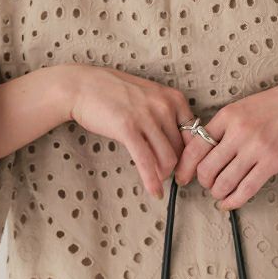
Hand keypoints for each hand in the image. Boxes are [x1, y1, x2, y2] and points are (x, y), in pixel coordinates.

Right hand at [67, 65, 196, 199]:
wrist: (83, 86)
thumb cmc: (114, 93)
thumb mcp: (149, 97)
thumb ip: (166, 116)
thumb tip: (178, 145)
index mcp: (174, 98)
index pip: (194, 135)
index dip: (191, 156)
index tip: (187, 168)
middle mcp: (164, 106)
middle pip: (181, 149)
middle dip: (177, 168)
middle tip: (170, 179)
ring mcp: (146, 117)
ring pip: (167, 158)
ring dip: (164, 175)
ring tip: (158, 181)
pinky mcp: (128, 129)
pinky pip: (146, 161)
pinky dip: (151, 180)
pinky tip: (154, 192)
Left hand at [173, 72, 277, 210]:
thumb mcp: (244, 106)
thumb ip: (223, 125)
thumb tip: (202, 148)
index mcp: (227, 116)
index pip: (195, 146)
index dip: (184, 166)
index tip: (182, 176)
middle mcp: (238, 132)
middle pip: (206, 168)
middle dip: (202, 182)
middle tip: (205, 184)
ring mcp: (256, 149)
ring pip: (223, 182)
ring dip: (217, 192)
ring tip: (219, 192)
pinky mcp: (272, 163)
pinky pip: (246, 189)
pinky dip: (233, 200)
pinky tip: (229, 202)